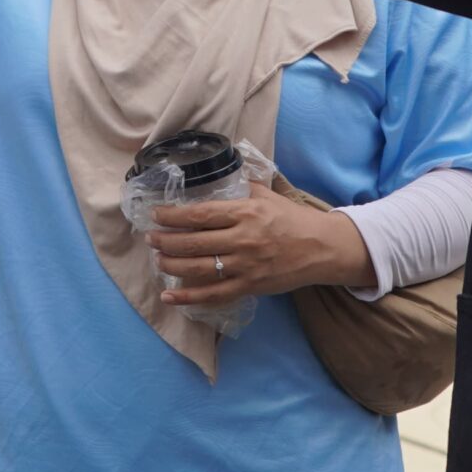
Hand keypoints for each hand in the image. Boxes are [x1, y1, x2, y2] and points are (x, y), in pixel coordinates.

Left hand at [148, 181, 372, 307]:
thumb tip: (216, 174)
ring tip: (157, 258)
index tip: (155, 214)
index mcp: (245, 213)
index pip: (200, 214)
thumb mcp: (266, 195)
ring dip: (172, 264)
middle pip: (194, 242)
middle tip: (150, 237)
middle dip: (166, 240)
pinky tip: (169, 295)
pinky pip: (213, 295)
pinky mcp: (249, 287)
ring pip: (199, 268)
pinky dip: (188, 297)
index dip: (173, 216)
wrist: (321, 248)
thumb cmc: (292, 219)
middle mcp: (243, 240)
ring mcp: (245, 266)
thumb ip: (240, 187)